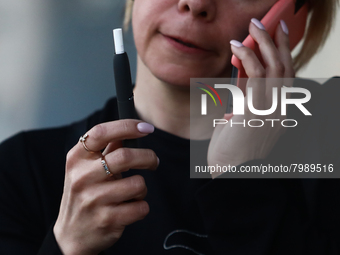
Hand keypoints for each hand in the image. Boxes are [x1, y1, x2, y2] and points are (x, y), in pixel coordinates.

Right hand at [54, 120, 158, 254]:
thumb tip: (132, 127)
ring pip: (138, 184)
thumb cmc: (84, 193)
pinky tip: (129, 208)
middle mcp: (81, 177)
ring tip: (132, 192)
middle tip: (154, 162)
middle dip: (148, 157)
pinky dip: (141, 206)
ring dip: (142, 188)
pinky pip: (141, 207)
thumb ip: (106, 147)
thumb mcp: (85, 168)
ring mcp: (93, 200)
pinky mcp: (106, 220)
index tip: (147, 128)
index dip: (127, 126)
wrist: (72, 234)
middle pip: (125, 157)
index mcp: (76, 158)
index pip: (102, 133)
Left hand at [208, 19, 293, 178]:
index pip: (287, 76)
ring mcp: (269, 108)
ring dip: (263, 42)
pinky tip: (238, 46)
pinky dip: (247, 57)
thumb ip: (245, 102)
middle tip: (268, 23)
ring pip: (273, 66)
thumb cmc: (232, 149)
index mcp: (279, 111)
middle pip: (285, 66)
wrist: (231, 171)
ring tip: (253, 26)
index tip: (279, 36)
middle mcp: (279, 108)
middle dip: (277, 42)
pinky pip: (254, 75)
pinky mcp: (255, 108)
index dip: (284, 54)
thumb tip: (239, 85)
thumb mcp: (242, 122)